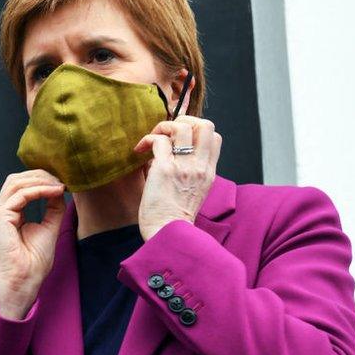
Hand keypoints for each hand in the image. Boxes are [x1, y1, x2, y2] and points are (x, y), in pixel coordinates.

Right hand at [0, 169, 65, 319]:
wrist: (23, 282)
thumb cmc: (33, 265)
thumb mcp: (48, 229)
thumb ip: (52, 209)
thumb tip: (59, 190)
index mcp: (8, 216)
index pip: (19, 187)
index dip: (40, 180)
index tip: (61, 183)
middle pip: (15, 180)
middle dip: (39, 175)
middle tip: (61, 179)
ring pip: (15, 183)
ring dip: (40, 180)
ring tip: (59, 184)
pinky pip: (20, 195)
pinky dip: (39, 190)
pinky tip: (55, 191)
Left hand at [132, 115, 222, 240]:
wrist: (169, 234)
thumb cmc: (174, 218)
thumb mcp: (192, 193)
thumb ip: (187, 173)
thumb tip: (168, 155)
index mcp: (208, 172)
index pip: (214, 137)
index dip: (196, 129)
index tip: (178, 139)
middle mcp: (200, 166)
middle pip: (205, 124)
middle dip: (184, 120)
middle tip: (167, 134)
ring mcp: (184, 166)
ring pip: (182, 126)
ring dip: (164, 127)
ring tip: (152, 140)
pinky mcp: (165, 169)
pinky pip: (158, 140)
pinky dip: (147, 139)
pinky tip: (139, 150)